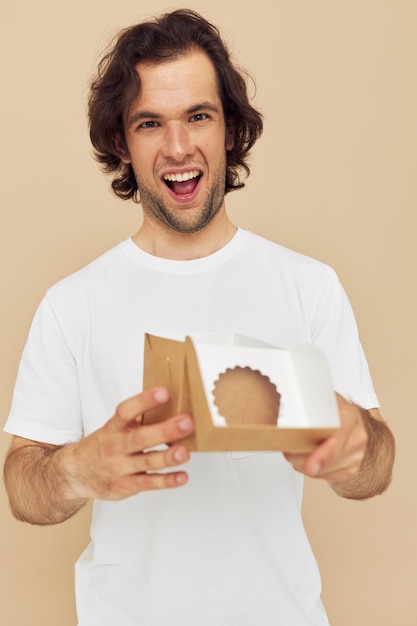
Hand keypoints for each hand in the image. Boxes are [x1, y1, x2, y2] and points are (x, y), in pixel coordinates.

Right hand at [62, 387, 193, 500]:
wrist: (77, 473)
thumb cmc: (104, 445)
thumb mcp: (113, 428)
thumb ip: (136, 419)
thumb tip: (170, 402)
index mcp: (113, 428)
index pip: (126, 411)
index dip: (144, 401)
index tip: (164, 393)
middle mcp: (116, 447)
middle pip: (139, 438)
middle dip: (164, 430)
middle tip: (186, 422)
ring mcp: (120, 468)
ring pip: (146, 462)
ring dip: (167, 457)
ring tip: (184, 452)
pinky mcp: (126, 486)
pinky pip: (148, 483)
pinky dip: (167, 481)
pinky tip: (182, 476)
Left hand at [283, 393, 367, 483]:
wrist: (359, 424)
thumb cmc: (339, 411)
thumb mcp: (327, 398)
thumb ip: (314, 400)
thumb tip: (292, 397)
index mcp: (350, 417)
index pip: (339, 436)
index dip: (324, 453)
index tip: (310, 464)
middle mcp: (357, 438)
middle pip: (328, 458)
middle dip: (303, 458)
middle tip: (288, 451)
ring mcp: (356, 456)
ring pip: (324, 470)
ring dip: (303, 464)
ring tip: (294, 453)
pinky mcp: (351, 470)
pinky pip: (326, 476)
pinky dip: (311, 470)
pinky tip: (306, 460)